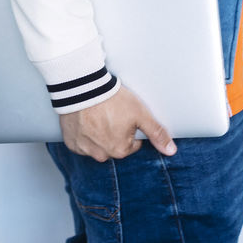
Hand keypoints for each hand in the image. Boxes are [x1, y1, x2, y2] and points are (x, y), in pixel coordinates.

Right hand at [59, 85, 177, 161]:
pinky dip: (84, 133)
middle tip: (111, 113)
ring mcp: (84, 149)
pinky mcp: (71, 142)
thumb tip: (171, 150)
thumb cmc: (113, 100)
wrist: (83, 88)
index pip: (132, 144)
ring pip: (97, 145)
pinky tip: (86, 119)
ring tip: (98, 114)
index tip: (124, 116)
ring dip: (98, 134)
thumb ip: (156, 133)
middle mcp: (101, 154)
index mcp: (120, 150)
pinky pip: (81, 142)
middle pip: (114, 145)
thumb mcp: (140, 113)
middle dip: (114, 132)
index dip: (130, 128)